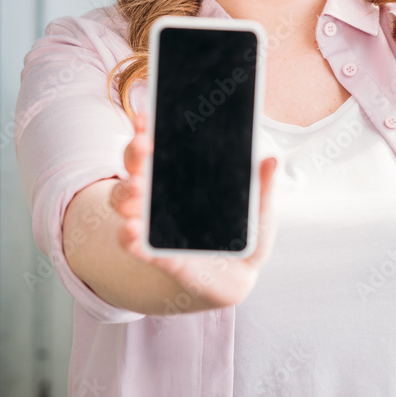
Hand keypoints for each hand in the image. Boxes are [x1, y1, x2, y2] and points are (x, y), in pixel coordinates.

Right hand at [111, 112, 278, 312]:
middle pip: (135, 167)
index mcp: (181, 177)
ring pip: (124, 201)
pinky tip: (131, 229)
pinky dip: (129, 238)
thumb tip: (271, 159)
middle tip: (143, 146)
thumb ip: (262, 188)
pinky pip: (136, 245)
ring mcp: (154, 224)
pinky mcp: (158, 256)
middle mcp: (159, 196)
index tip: (145, 117)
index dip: (147, 131)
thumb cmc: (243, 237)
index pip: (158, 147)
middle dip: (134, 153)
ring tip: (137, 189)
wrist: (238, 279)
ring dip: (125, 193)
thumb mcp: (258, 211)